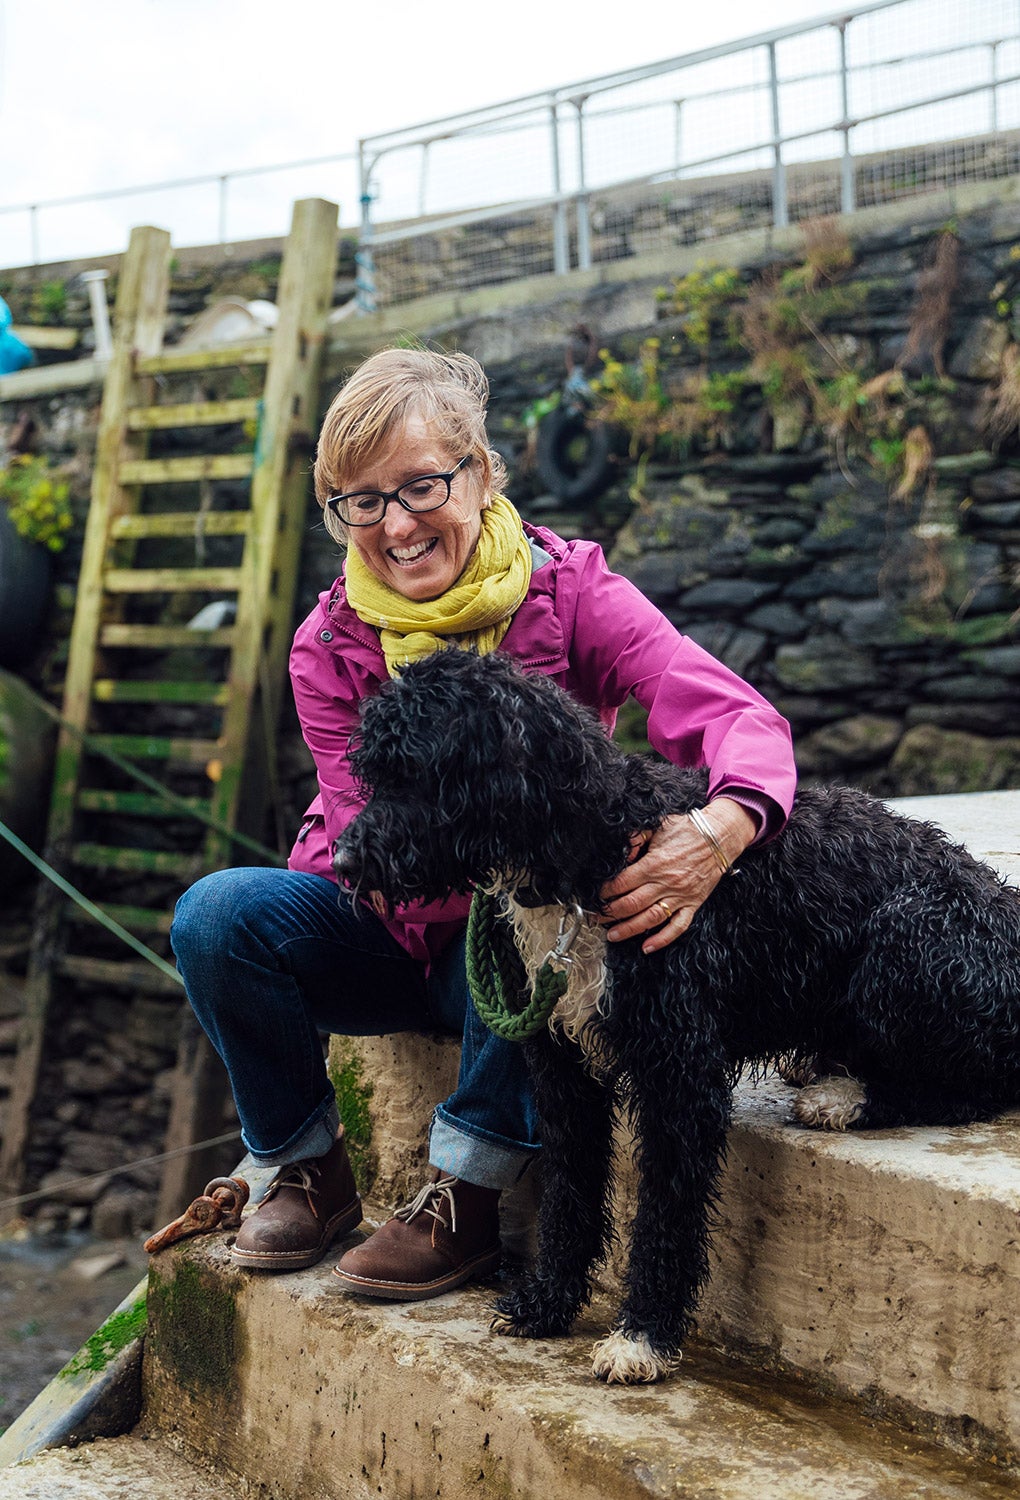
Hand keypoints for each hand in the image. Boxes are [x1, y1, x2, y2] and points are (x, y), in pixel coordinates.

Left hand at [599, 798, 757, 953]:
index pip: (622, 883)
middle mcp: (666, 883)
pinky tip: (647, 947)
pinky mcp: (693, 903)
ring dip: (629, 929)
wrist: (719, 836)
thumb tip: (621, 852)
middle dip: (610, 913)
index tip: (597, 895)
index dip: (606, 891)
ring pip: (650, 918)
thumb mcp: (658, 827)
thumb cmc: (688, 830)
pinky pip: (678, 926)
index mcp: (654, 864)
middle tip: (596, 918)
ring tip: (612, 935)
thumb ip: (636, 838)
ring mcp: (680, 896)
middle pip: (631, 904)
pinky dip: (662, 939)